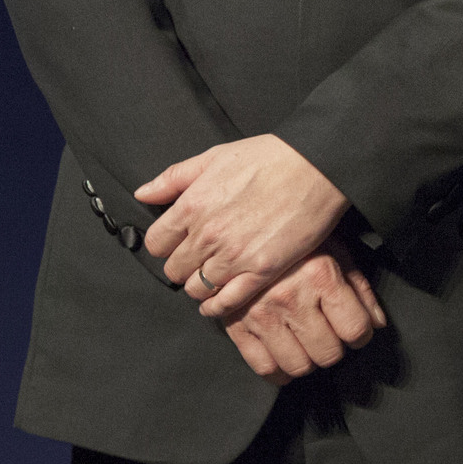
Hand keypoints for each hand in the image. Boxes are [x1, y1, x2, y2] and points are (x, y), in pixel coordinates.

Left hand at [136, 133, 350, 320]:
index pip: (156, 244)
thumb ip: (174, 177)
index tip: (179, 242)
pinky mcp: (261, 271)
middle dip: (183, 264)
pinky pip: (225, 302)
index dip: (167, 244)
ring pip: (196, 288)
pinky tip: (216, 301)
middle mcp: (207, 236)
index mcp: (191, 207)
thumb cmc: (271, 157)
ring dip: (200, 283)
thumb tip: (143, 194)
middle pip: (174, 269)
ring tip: (212, 275)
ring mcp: (233, 257)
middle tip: (198, 258)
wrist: (319, 167)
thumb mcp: (216, 157)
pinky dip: (216, 306)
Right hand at [222, 242, 388, 385]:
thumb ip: (360, 290)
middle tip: (331, 337)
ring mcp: (261, 314)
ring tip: (309, 345)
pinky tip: (286, 359)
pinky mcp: (236, 325)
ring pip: (298, 365)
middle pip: (328, 353)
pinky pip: (263, 366)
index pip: (355, 329)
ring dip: (309, 361)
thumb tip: (378, 324)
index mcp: (320, 276)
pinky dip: (279, 372)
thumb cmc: (299, 243)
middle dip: (336, 349)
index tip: (357, 331)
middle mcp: (290, 298)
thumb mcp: (337, 253)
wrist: (244, 231)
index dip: (362, 335)